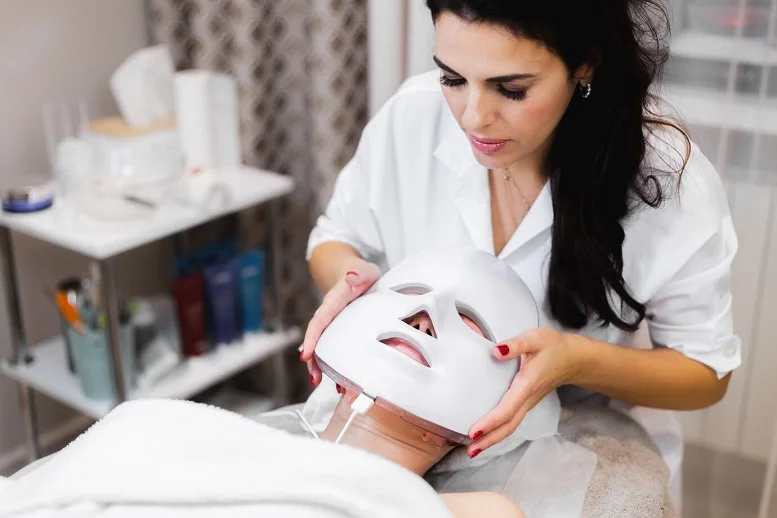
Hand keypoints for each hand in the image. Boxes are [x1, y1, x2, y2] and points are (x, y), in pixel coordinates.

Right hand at [300, 259, 381, 386]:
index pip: (320, 321)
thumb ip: (358, 272)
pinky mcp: (342, 331)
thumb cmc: (362, 273)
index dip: (312, 338)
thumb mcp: (365, 270)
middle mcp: (330, 315)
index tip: (306, 355)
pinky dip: (336, 366)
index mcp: (334, 302)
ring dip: (322, 366)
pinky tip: (341, 383)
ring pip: (324, 347)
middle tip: (314, 379)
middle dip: (313, 360)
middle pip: (318, 339)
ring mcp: (335, 325)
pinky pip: (335, 349)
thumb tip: (350, 275)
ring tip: (326, 386)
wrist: (358, 274)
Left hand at [466, 328, 578, 457]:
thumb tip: (497, 351)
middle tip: (469, 451)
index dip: (491, 421)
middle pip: (508, 425)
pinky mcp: (527, 403)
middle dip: (489, 440)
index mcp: (528, 383)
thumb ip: (516, 344)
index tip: (474, 432)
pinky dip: (498, 431)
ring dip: (492, 439)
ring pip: (510, 426)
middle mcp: (528, 398)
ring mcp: (528, 403)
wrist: (572, 358)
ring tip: (473, 449)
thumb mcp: (535, 338)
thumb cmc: (553, 347)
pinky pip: (512, 421)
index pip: (508, 408)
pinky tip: (487, 435)